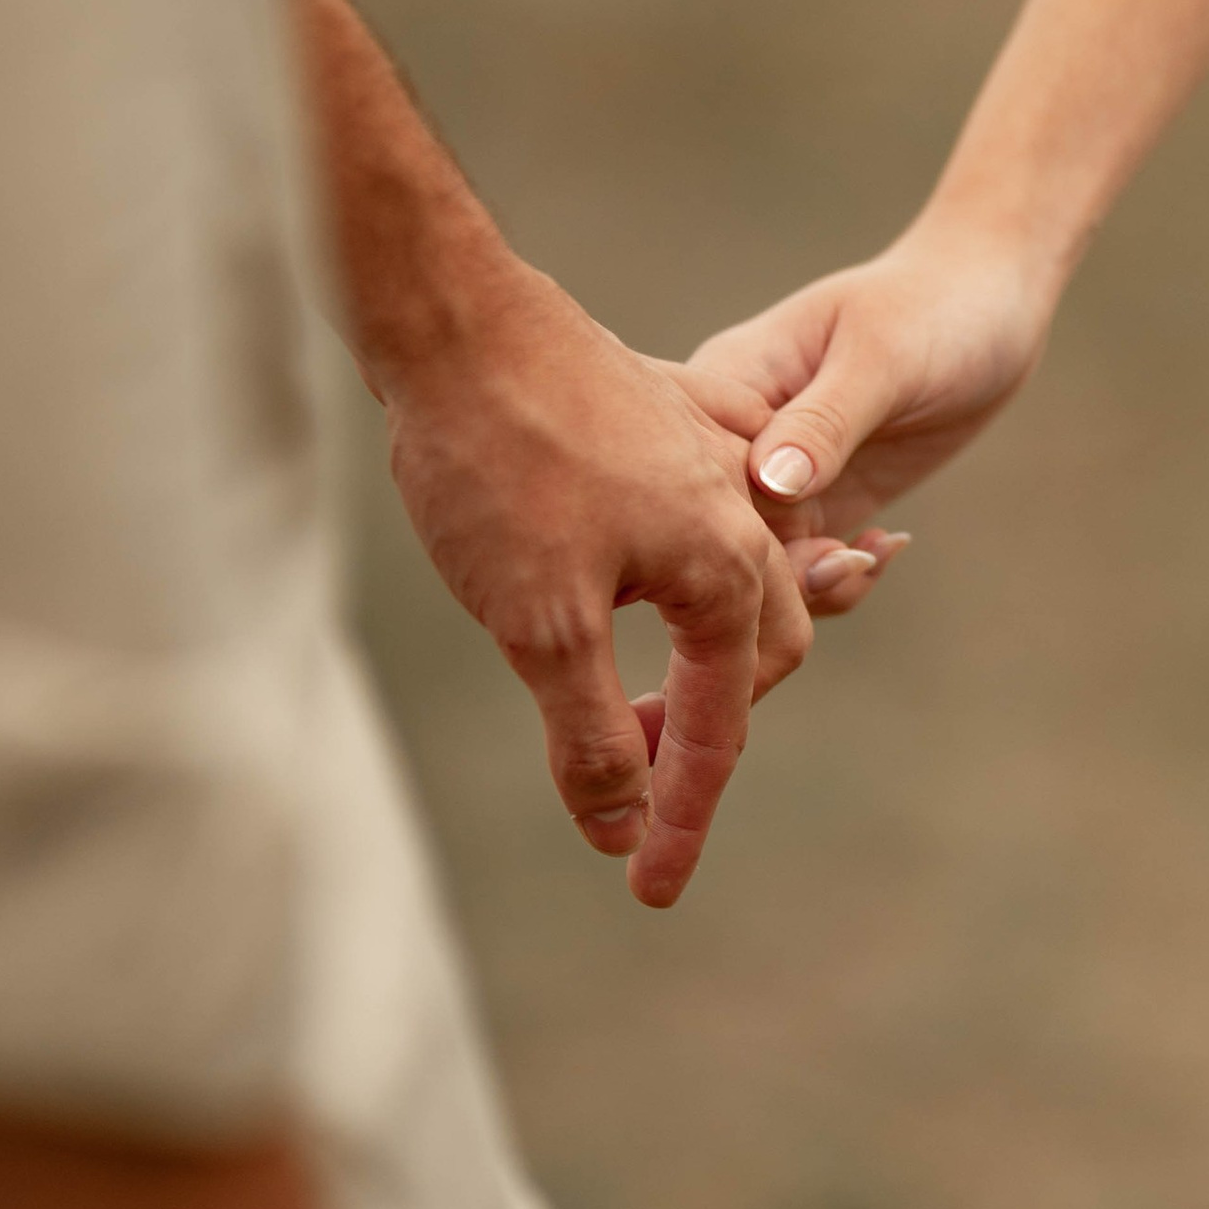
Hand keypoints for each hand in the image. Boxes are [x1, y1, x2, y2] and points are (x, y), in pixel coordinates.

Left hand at [381, 254, 868, 907]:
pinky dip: (670, 597)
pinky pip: (689, 536)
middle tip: (631, 805)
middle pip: (753, 658)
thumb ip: (591, 738)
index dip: (682, 815)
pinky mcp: (651, 435)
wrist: (454, 317)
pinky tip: (626, 606)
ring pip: (721, 592)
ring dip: (690, 668)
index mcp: (725, 566)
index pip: (720, 724)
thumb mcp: (541, 627)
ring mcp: (697, 467)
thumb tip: (624, 830)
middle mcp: (736, 513)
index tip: (649, 891)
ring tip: (634, 725)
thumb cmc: (498, 464)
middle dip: (702, 742)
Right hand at [687, 220, 1055, 540]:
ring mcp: (780, 472)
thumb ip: (825, 421)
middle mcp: (740, 433)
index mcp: (729, 380)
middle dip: (777, 569)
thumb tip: (768, 483)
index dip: (731, 527)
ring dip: (813, 582)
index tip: (801, 544)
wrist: (990, 303)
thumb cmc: (933, 307)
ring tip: (868, 560)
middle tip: (848, 563)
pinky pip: (808, 562)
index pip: (698, 472)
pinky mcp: (825, 498)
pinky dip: (842, 575)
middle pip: (719, 530)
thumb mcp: (881, 358)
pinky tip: (887, 546)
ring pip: (762, 562)